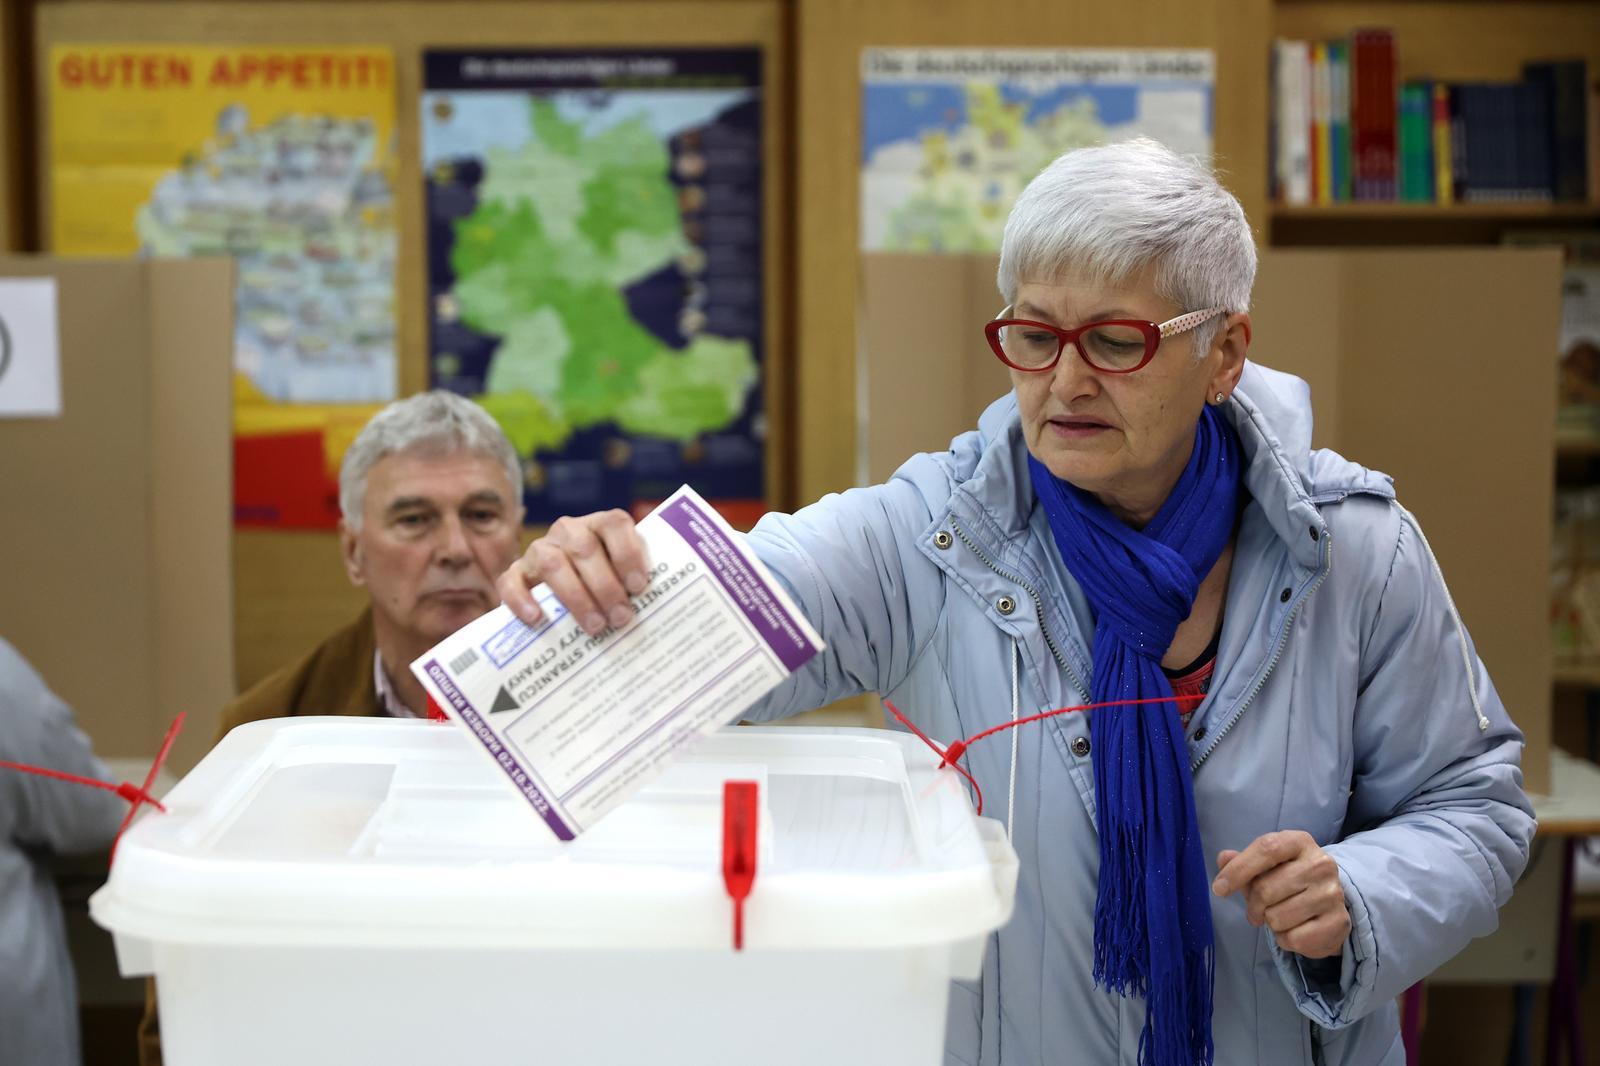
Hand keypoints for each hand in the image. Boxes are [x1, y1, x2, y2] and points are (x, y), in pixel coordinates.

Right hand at [496, 510, 650, 635]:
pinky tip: (538, 618)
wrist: (562, 590)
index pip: (614, 523)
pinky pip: (511, 581)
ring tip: (595, 626)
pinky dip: (522, 599)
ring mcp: (539, 549)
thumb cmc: (607, 584)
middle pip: (584, 548)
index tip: (639, 586)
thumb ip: (636, 579)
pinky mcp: (516, 573)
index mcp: (599, 524)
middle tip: (621, 618)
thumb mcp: (624, 575)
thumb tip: (661, 603)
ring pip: (552, 564)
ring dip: (576, 596)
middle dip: (605, 585)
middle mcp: (568, 530)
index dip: (628, 552)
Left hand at [1212, 830, 1350, 959]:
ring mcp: (1332, 894)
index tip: (1219, 888)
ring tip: (1279, 916)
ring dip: (1270, 922)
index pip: (1266, 848)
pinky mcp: (1339, 922)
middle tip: (1256, 910)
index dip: (1238, 870)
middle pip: (1266, 889)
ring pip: (1277, 917)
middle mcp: (1321, 864)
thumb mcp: (1266, 865)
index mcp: (1300, 842)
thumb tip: (1223, 858)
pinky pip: (1293, 939)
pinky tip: (1295, 929)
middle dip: (1253, 905)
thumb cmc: (1288, 879)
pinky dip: (1285, 939)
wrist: (1328, 904)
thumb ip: (1242, 862)